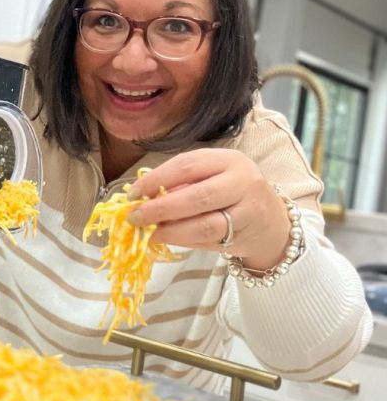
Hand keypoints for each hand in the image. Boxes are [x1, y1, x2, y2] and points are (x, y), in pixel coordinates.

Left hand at [125, 148, 290, 269]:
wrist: (269, 221)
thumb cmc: (229, 195)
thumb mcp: (209, 178)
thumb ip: (180, 184)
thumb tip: (140, 198)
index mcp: (227, 159)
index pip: (186, 165)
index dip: (155, 180)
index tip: (132, 194)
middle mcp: (242, 181)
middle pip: (195, 196)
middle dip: (159, 208)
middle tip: (134, 217)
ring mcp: (247, 210)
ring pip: (203, 224)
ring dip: (170, 230)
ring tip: (147, 233)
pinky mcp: (245, 235)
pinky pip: (209, 241)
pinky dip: (183, 241)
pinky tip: (166, 239)